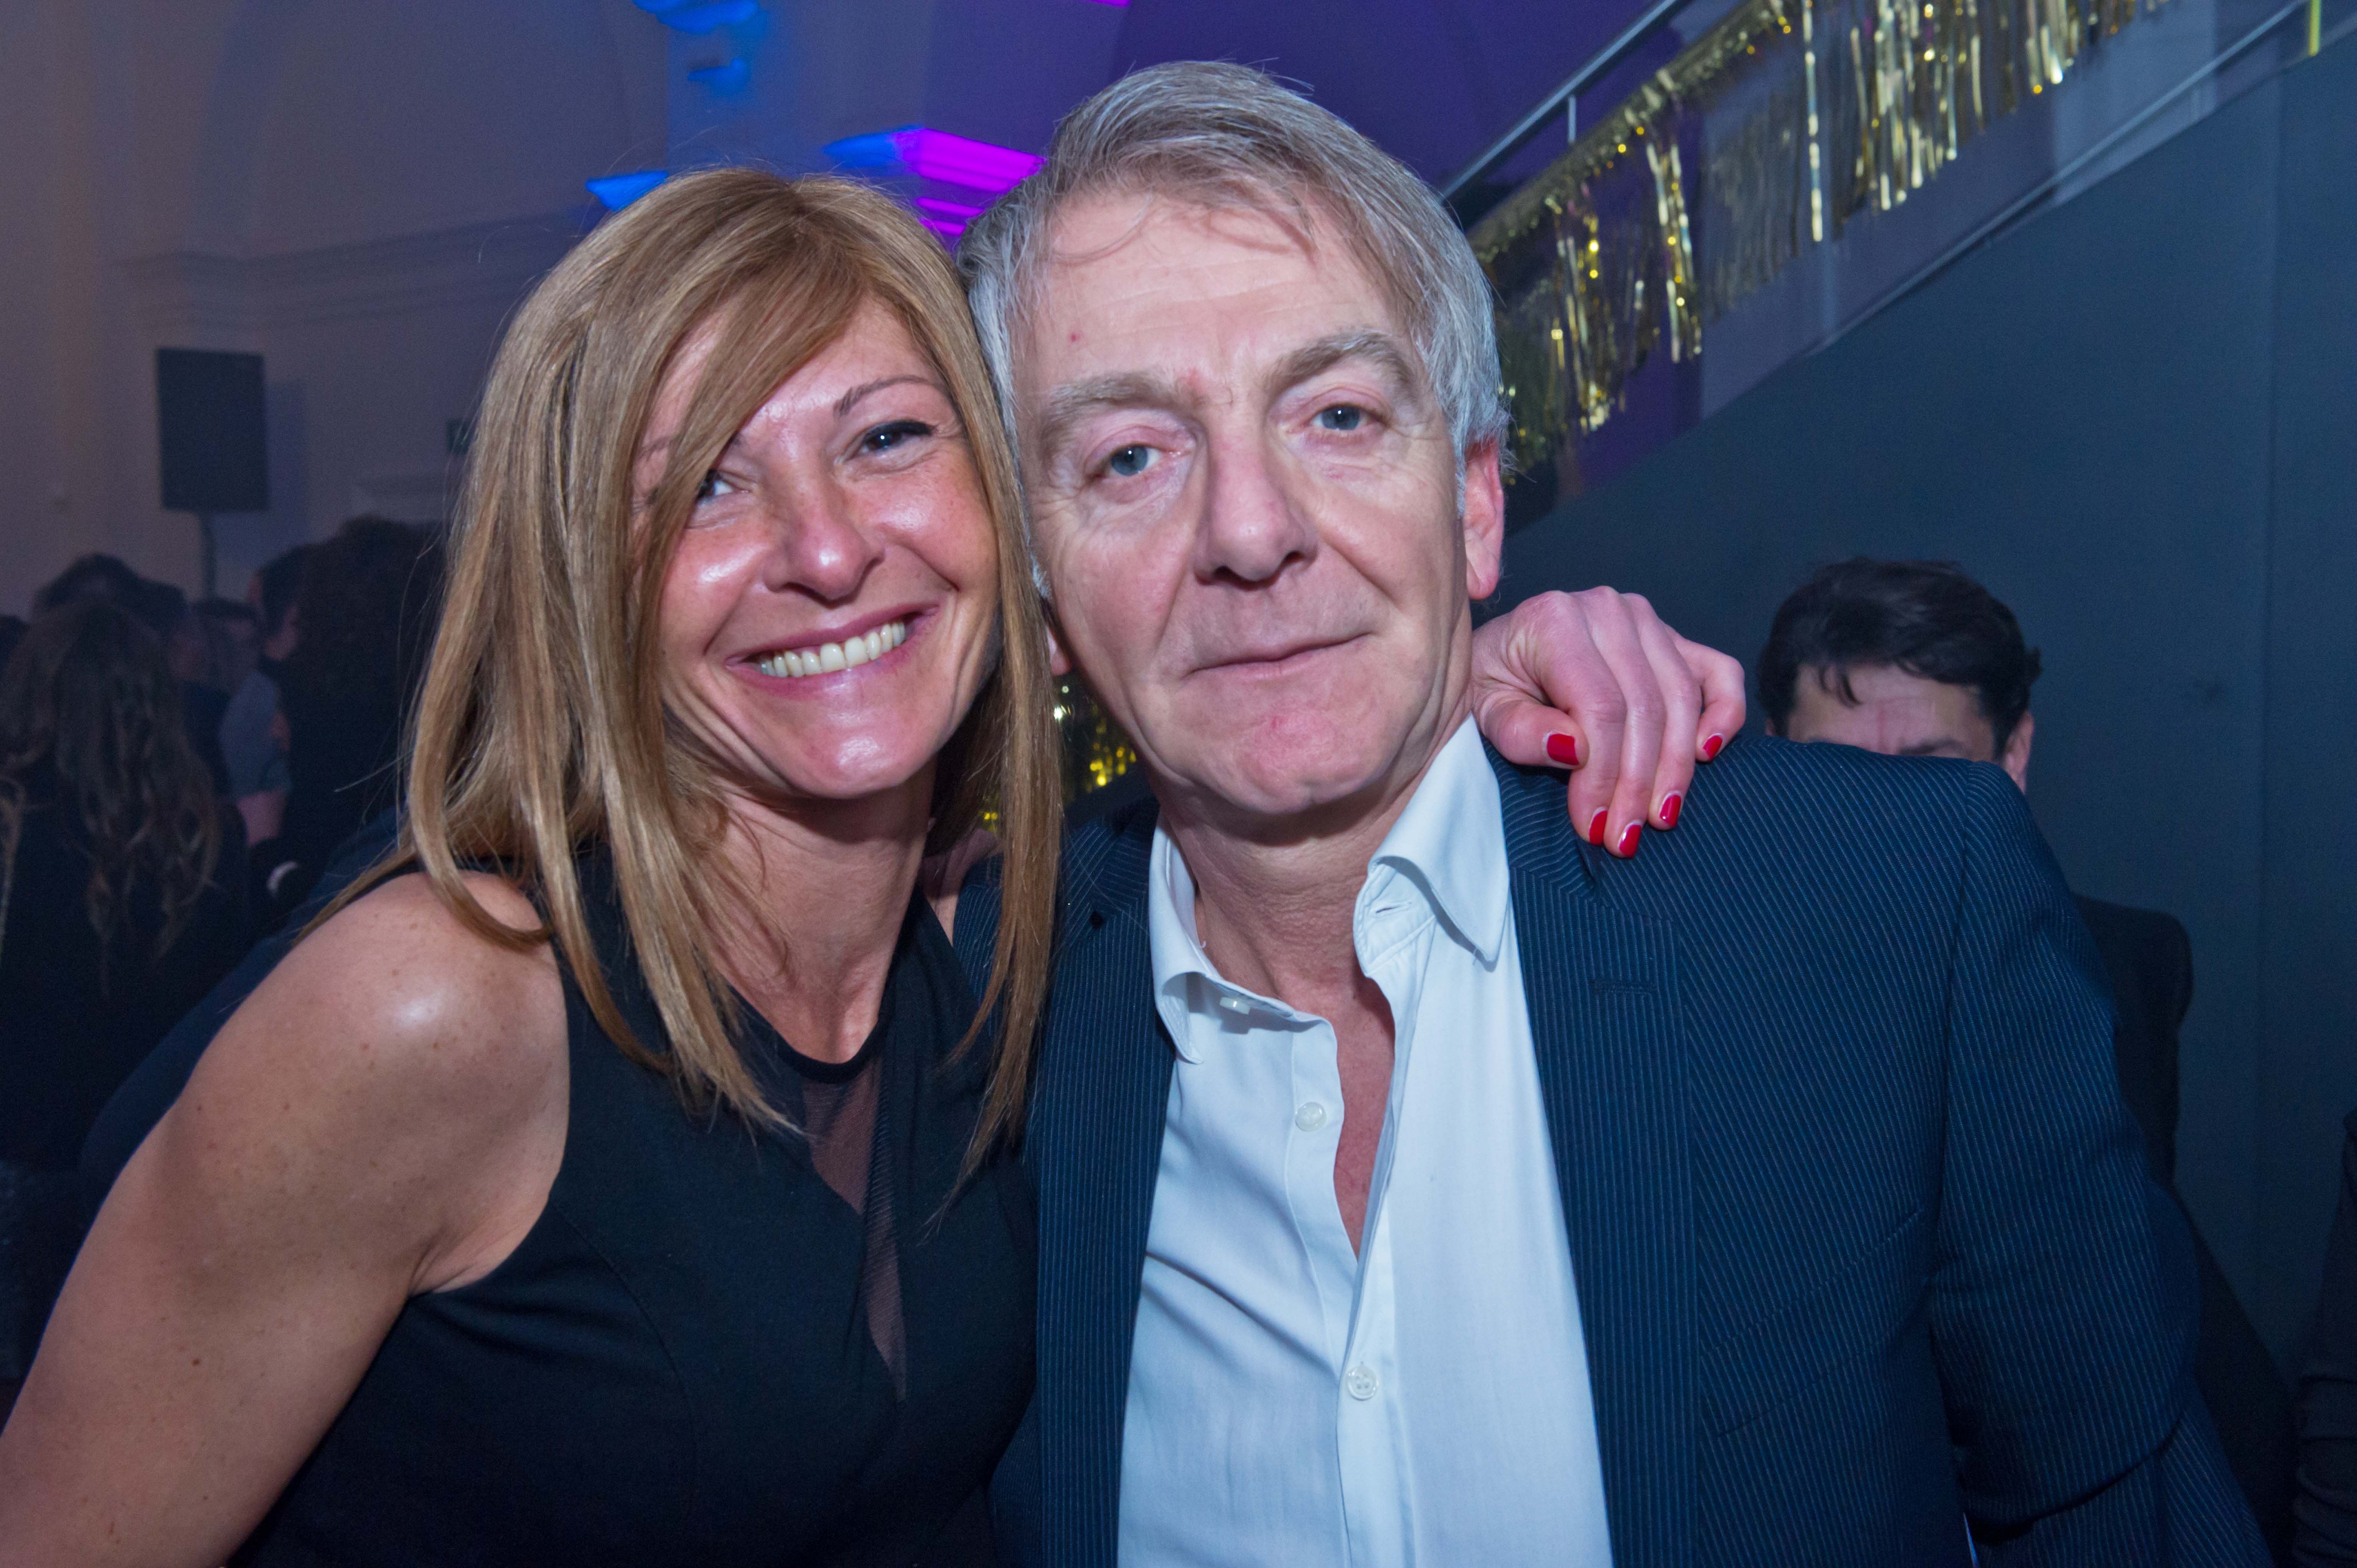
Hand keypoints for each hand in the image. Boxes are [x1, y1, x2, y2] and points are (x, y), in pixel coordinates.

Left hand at [1469, 588, 1744, 856]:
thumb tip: (1576, 749)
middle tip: (1624, 837)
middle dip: (1636, 782)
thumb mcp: (1484, 711)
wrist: (1500, 656)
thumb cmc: (1490, 684)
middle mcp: (1607, 609)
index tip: (1593, 825)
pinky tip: (1706, 755)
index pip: (1599, 708)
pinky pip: (1718, 673)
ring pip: (1682, 699)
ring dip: (1675, 767)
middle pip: (1644, 708)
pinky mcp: (1673, 639)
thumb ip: (1521, 731)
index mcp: (1555, 618)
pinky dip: (1723, 714)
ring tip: (1658, 817)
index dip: (1602, 775)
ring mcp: (1646, 621)